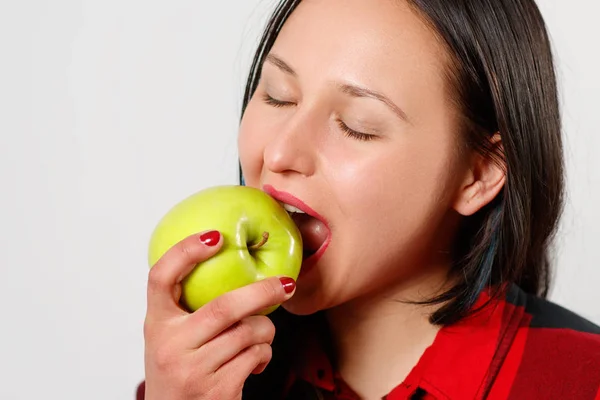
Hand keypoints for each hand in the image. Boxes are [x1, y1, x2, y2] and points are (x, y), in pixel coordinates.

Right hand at [142, 230, 295, 399]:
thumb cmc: (180, 372)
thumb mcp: (172, 339)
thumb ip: (189, 310)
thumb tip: (230, 263)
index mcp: (155, 325)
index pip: (160, 278)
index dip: (185, 251)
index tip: (216, 236)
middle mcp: (168, 346)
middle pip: (224, 307)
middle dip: (263, 292)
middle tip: (286, 283)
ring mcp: (192, 371)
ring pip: (248, 332)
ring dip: (266, 330)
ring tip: (261, 334)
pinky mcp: (217, 391)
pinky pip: (256, 356)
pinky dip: (264, 353)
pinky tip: (256, 361)